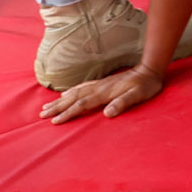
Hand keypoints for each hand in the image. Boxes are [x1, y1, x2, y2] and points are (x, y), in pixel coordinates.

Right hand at [44, 63, 165, 122]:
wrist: (149, 70)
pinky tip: (64, 95)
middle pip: (73, 98)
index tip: (55, 121)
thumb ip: (123, 103)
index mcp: (104, 93)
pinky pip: (81, 87)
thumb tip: (106, 113)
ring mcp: (99, 84)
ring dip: (60, 100)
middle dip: (57, 107)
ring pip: (74, 92)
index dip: (68, 113)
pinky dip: (70, 92)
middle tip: (42, 115)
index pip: (81, 104)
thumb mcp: (138, 95)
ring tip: (47, 106)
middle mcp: (98, 88)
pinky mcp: (102, 83)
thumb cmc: (146, 85)